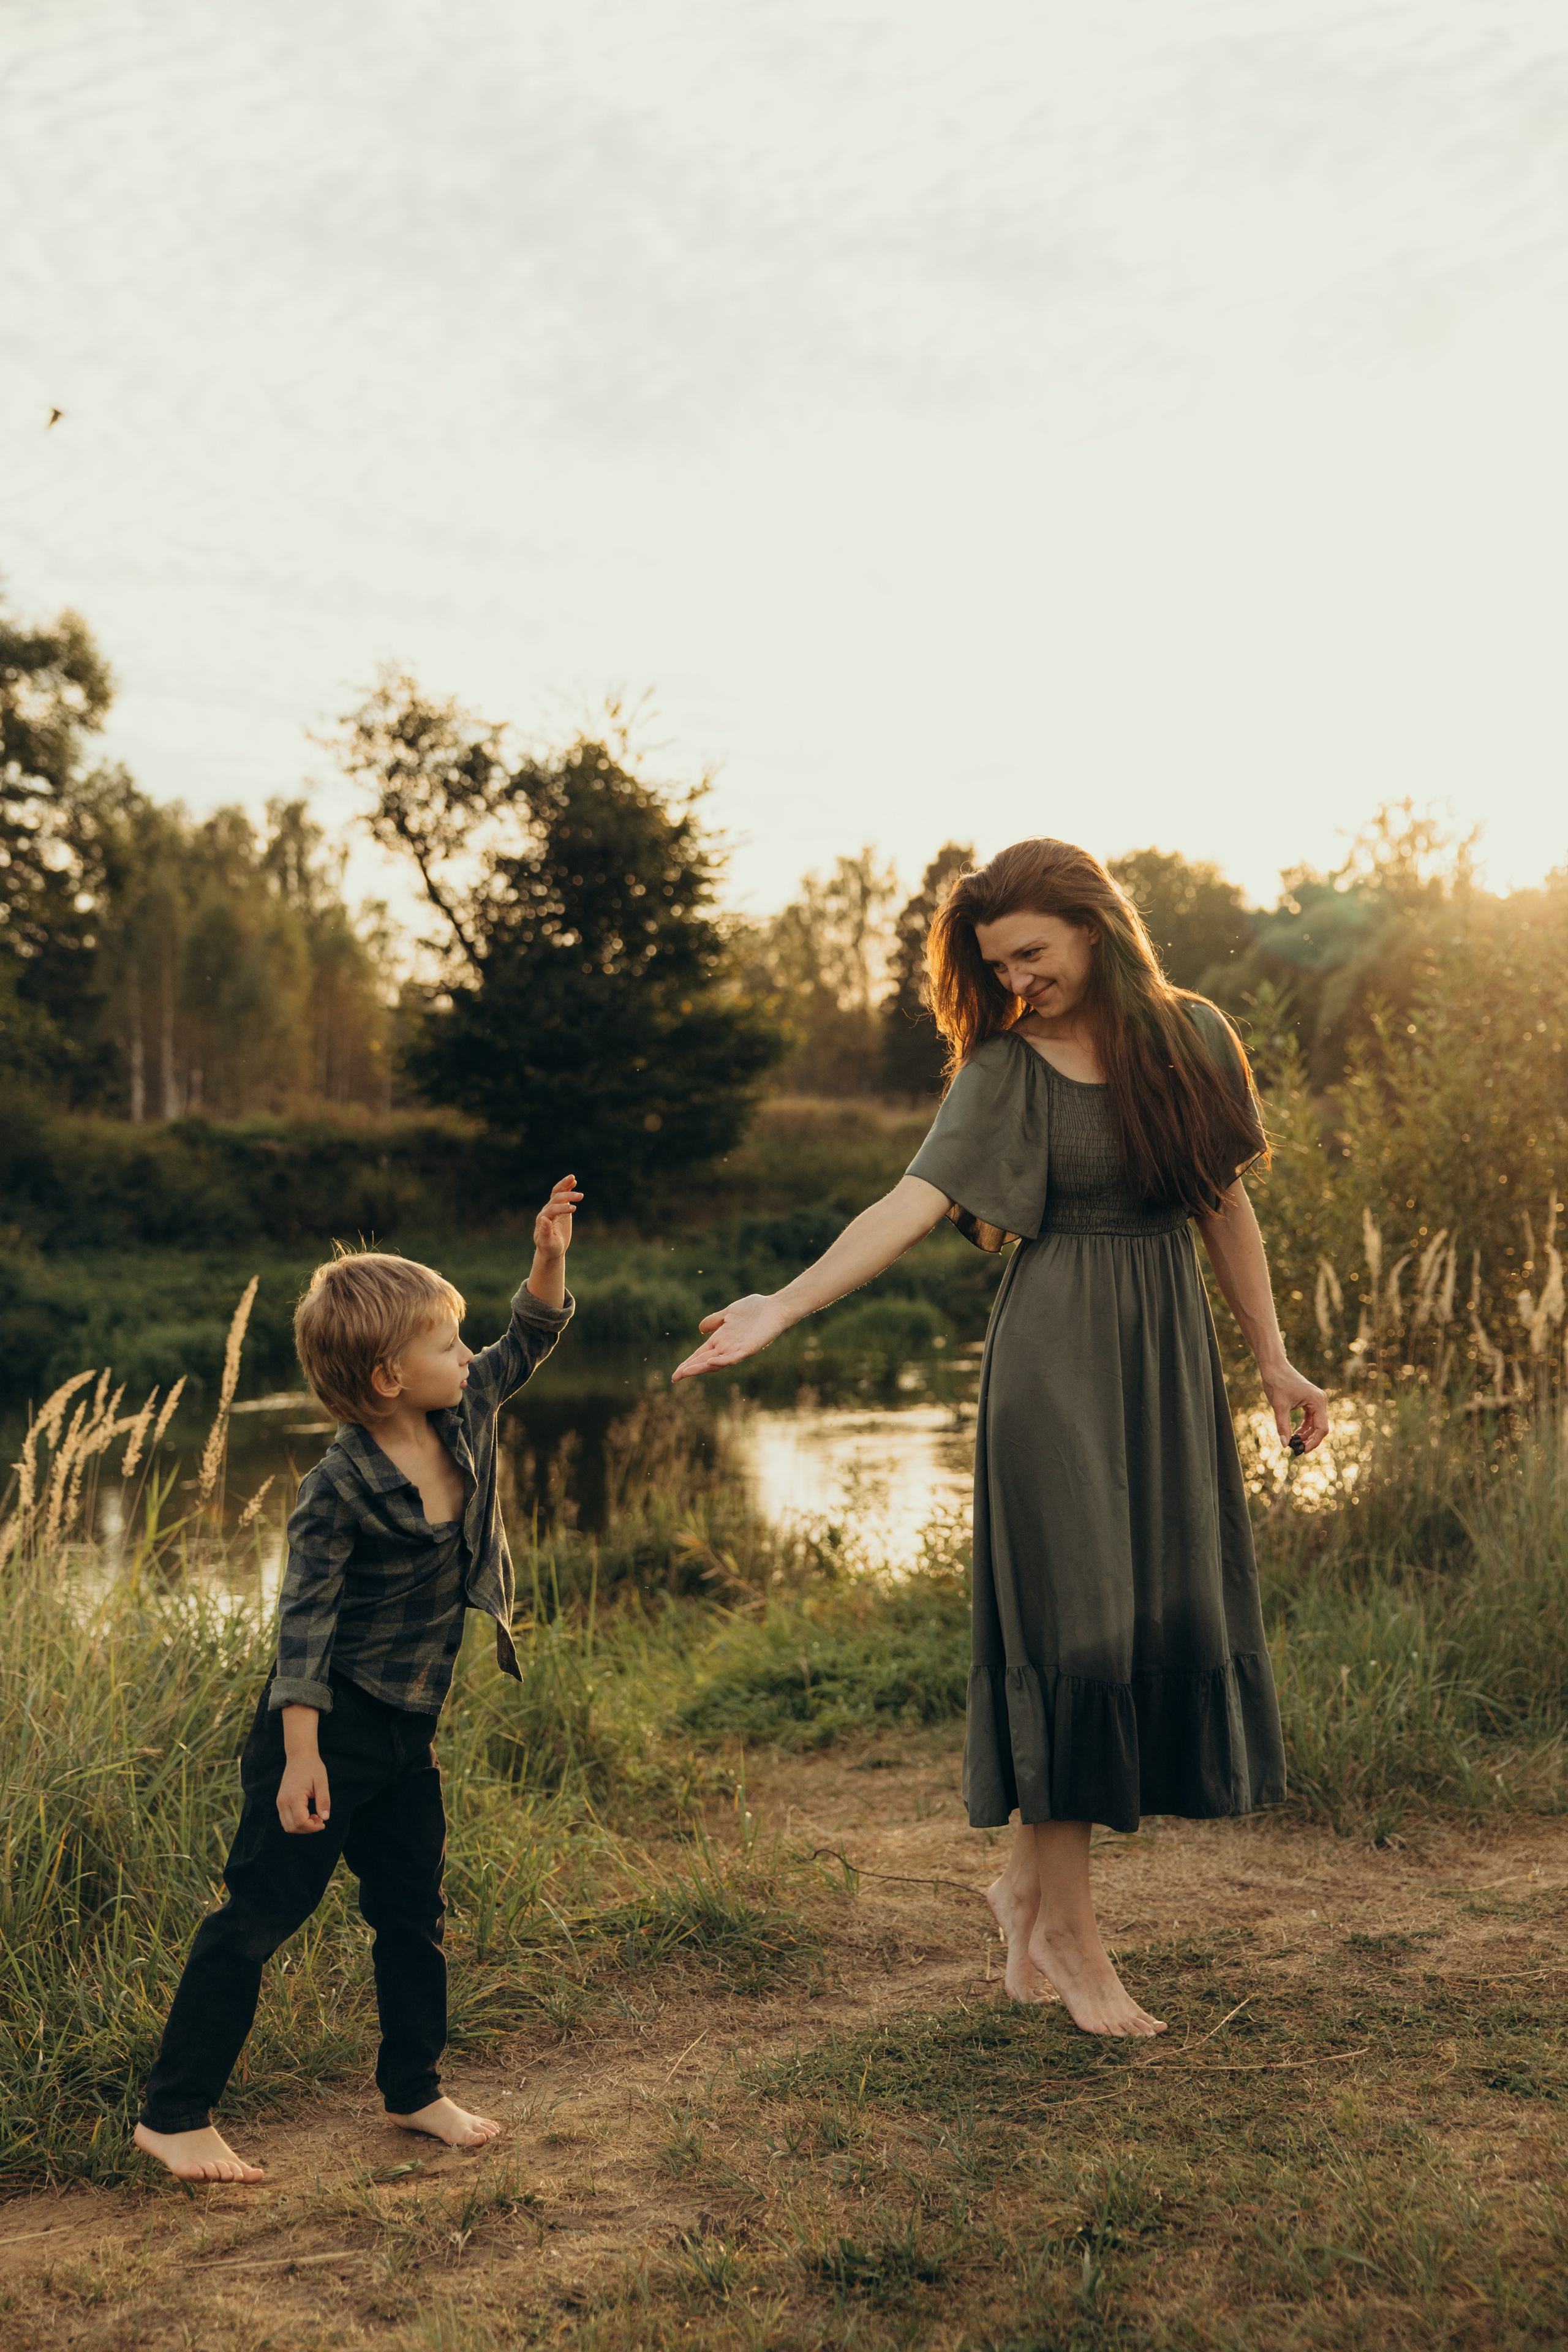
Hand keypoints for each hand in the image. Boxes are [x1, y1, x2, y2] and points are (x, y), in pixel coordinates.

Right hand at [277, 1750, 330, 1833]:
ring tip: (315, 1817)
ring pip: (287, 1826)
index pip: (301, 1822)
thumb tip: (325, 1818)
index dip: (313, 1827)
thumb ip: (324, 1800)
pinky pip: (285, 1819)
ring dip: (301, 1827)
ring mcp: (280, 1802)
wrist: (299, 1756)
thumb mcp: (322, 1782)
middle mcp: (283, 1802)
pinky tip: (308, 1814)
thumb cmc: (312, 1767)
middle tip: (320, 1821)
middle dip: (307, 1829)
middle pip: (292, 1827)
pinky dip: (296, 1822)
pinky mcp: (280, 1802)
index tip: (323, 1823)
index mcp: (294, 1797)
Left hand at [533, 1174, 580, 1260]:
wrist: (551, 1249)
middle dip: (568, 1196)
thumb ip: (545, 1231)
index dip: (562, 1208)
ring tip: (574, 1179)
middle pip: (556, 1199)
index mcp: (542, 1219)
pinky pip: (562, 1194)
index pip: (552, 1209)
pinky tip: (573, 1181)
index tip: (574, 1209)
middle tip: (581, 1196)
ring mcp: (553, 1208)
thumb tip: (545, 1218)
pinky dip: (567, 1187)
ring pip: (557, 1193)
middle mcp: (546, 1211)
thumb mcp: (548, 1243)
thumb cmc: (550, 1248)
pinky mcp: (560, 1207)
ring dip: (565, 1186)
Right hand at [672, 1294, 792, 1382]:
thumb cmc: (754, 1309)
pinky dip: (723, 1360)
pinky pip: (734, 1357)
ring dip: (701, 1367)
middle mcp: (727, 1347)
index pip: (700, 1354)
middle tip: (675, 1378)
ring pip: (716, 1362)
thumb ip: (715, 1320)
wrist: (774, 1307)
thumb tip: (700, 1329)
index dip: (688, 1363)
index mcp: (721, 1339)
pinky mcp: (749, 1348)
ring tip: (686, 1372)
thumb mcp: (729, 1312)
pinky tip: (712, 1361)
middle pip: (704, 1361)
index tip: (675, 1374)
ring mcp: (738, 1349)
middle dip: (690, 1369)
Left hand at [1261, 1361, 1328, 1454]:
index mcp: (1318, 1402)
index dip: (1314, 1442)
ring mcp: (1316, 1400)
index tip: (1303, 1451)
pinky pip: (1311, 1418)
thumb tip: (1285, 1445)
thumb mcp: (1279, 1407)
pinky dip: (1304, 1427)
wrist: (1274, 1367)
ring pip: (1316, 1424)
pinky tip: (1295, 1433)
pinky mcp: (1310, 1400)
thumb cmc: (1277, 1383)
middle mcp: (1320, 1401)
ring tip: (1294, 1442)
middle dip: (1310, 1439)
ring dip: (1307, 1434)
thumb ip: (1283, 1426)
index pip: (1322, 1428)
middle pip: (1320, 1427)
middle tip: (1297, 1448)